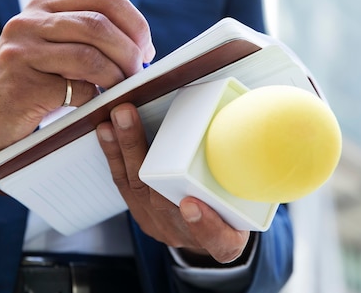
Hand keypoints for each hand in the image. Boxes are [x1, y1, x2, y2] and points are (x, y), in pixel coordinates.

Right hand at [0, 0, 154, 174]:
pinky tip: (96, 103)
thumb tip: (142, 47)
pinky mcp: (22, 84)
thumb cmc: (28, 83)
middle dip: (130, 52)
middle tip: (140, 73)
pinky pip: (76, 88)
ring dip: (117, 76)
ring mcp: (22, 51)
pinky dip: (95, 98)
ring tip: (122, 89)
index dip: (134, 22)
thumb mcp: (52, 48)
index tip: (145, 47)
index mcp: (44, 5)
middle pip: (98, 24)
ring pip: (90, 55)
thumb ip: (87, 37)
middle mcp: (30, 21)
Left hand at [96, 103, 250, 263]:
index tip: (192, 205)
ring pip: (136, 188)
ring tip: (114, 119)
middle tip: (128, 119)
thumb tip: (250, 123)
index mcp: (225, 240)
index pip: (219, 241)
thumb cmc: (232, 211)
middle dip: (141, 155)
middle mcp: (187, 235)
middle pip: (162, 203)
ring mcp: (159, 225)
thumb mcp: (253, 206)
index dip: (206, 225)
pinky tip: (106, 132)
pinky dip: (114, 155)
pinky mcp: (141, 212)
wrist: (211, 237)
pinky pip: (124, 184)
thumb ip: (252, 180)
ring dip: (122, 149)